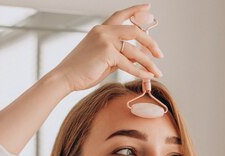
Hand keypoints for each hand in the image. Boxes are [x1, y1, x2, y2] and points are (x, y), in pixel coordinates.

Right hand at [50, 4, 164, 92]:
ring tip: (158, 72)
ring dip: (149, 62)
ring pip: (135, 50)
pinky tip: (148, 76)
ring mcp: (105, 40)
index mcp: (101, 29)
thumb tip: (140, 56)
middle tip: (160, 54)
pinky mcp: (106, 53)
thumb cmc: (83, 70)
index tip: (148, 9)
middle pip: (134, 31)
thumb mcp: (106, 58)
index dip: (135, 11)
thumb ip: (121, 54)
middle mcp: (103, 31)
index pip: (121, 15)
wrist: (65, 77)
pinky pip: (129, 63)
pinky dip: (141, 72)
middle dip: (150, 42)